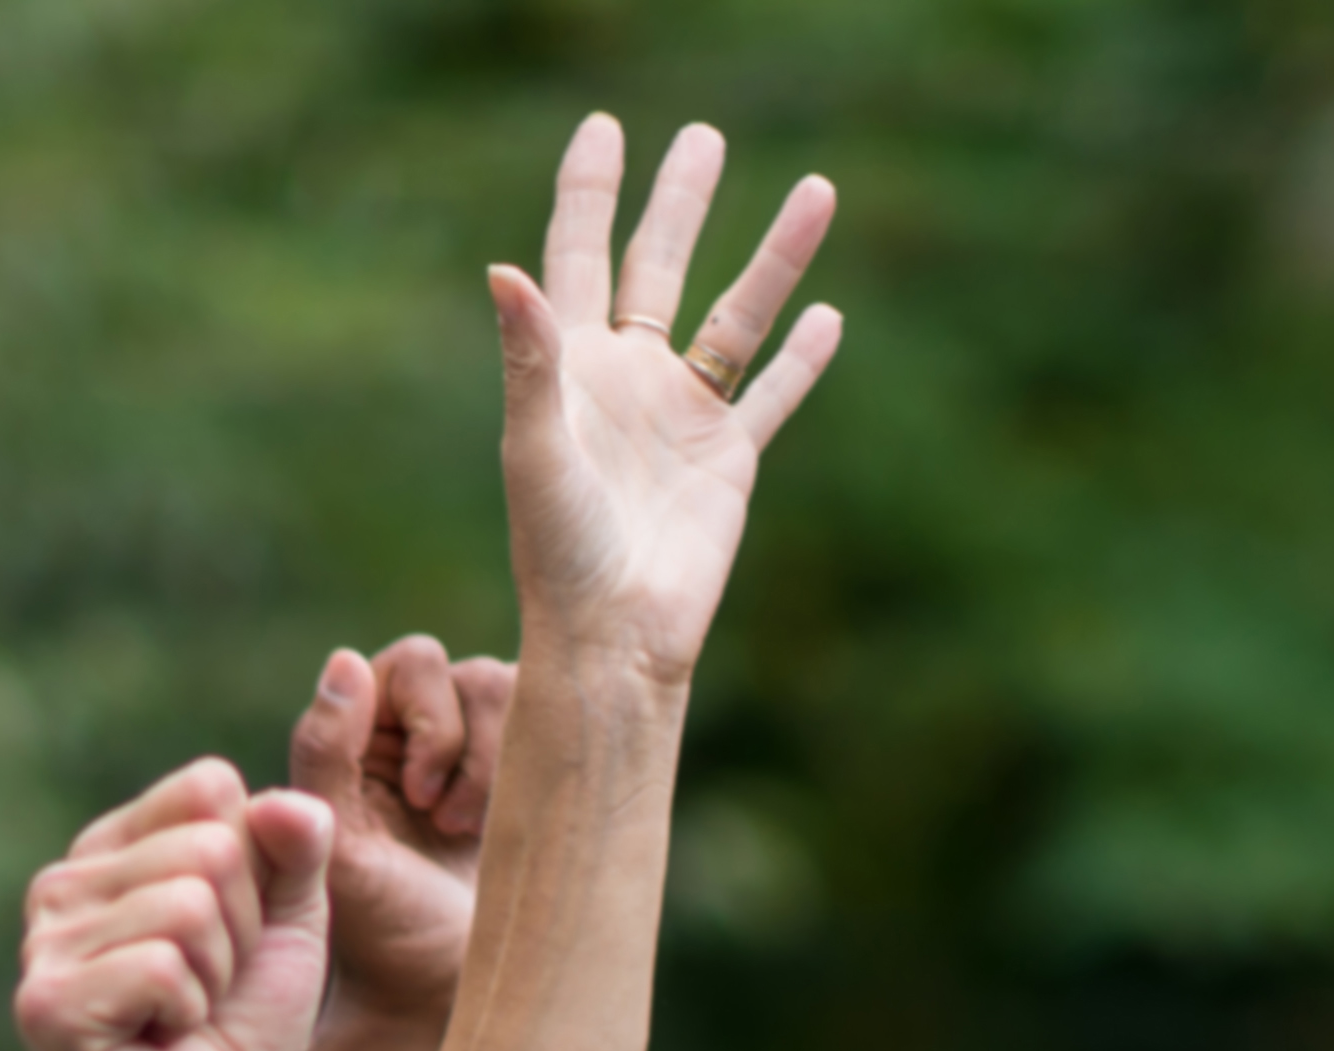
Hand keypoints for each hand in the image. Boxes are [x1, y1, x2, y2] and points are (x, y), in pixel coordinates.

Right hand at [18, 759, 334, 1050]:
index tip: (230, 939)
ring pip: (189, 905)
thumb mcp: (289, 924)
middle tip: (208, 994)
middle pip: (208, 848)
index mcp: (108, 849)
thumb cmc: (244, 1035)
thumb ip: (298, 848)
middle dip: (240, 932)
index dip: (255, 871)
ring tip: (183, 1021)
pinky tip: (158, 1046)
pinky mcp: (48, 1007)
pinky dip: (187, 1013)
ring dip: (216, 978)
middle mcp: (62, 886)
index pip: (209, 790)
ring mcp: (44, 945)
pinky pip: (162, 965)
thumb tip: (289, 802)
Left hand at [287, 635, 508, 1050]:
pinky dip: (533, 768)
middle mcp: (409, 726)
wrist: (448, 988)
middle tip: (441, 818)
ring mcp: (471, 743)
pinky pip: (548, 718)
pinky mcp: (526, 765)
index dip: (421, 719)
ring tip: (467, 831)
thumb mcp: (338, 846)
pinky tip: (510, 825)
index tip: (416, 797)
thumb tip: (346, 659)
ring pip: (503, 686)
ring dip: (491, 765)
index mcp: (356, 733)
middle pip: (453, 667)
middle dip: (455, 744)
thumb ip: (323, 752)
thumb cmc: (382, 927)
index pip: (405, 664)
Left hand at [486, 115, 843, 689]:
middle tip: (703, 136)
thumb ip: (528, 359)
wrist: (614, 639)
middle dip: (680, 201)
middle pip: (659, 266)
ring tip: (818, 190)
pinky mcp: (730, 459)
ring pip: (737, 315)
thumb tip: (503, 269)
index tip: (605, 129)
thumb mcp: (535, 449)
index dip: (589, 192)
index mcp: (573, 368)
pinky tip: (829, 314)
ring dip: (776, 257)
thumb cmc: (560, 554)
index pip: (579, 256)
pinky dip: (802, 357)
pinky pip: (773, 393)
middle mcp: (629, 380)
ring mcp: (683, 417)